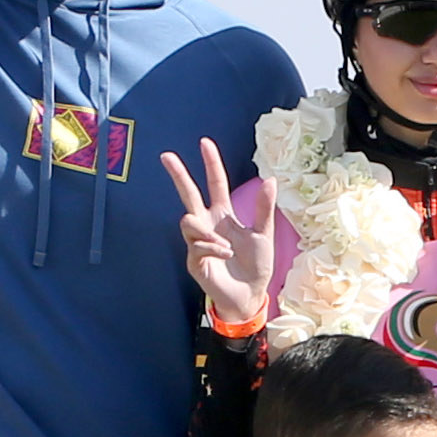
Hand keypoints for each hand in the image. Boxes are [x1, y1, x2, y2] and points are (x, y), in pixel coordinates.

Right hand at [163, 140, 268, 329]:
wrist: (251, 294)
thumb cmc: (256, 265)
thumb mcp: (263, 233)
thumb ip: (263, 209)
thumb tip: (270, 180)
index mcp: (223, 215)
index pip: (214, 184)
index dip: (211, 164)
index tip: (205, 142)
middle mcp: (207, 224)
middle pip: (188, 194)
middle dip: (178, 175)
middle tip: (166, 155)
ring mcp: (198, 242)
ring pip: (188, 221)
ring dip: (207, 232)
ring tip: (225, 246)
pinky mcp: (194, 260)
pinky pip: (197, 246)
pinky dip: (213, 249)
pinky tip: (225, 256)